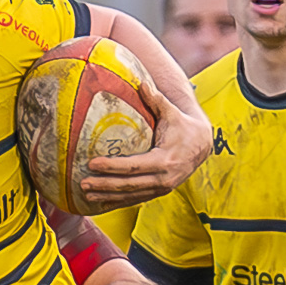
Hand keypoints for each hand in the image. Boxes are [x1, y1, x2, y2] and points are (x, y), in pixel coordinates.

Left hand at [79, 75, 212, 206]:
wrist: (202, 146)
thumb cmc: (182, 126)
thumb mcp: (172, 113)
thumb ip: (156, 100)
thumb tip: (142, 83)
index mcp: (165, 160)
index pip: (134, 166)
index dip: (112, 166)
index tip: (93, 163)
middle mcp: (164, 178)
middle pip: (129, 184)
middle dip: (105, 184)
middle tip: (83, 182)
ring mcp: (162, 188)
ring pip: (131, 195)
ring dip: (108, 196)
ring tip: (87, 194)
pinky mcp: (159, 192)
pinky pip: (136, 199)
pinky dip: (119, 202)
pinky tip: (101, 202)